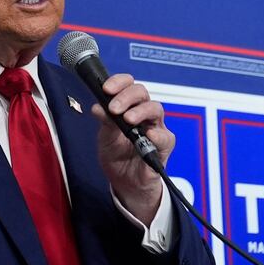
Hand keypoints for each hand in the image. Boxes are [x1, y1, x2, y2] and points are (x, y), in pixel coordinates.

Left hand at [90, 73, 172, 223]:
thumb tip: (98, 107)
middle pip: (141, 93)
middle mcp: (143, 114)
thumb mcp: (105, 137)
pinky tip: (147, 135)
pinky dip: (157, 134)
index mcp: (128, 107)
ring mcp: (155, 128)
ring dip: (140, 111)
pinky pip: (165, 137)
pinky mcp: (163, 146)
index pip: (128, 85)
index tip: (106, 88)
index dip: (119, 82)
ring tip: (128, 119)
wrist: (124, 182)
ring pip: (155, 109)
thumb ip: (104, 122)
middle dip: (126, 96)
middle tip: (113, 108)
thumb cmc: (116, 155)